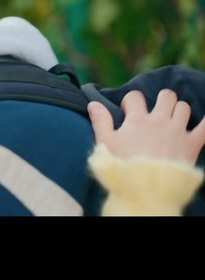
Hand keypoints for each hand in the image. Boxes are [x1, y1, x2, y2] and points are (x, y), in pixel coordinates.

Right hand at [89, 89, 204, 164]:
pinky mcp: (192, 144)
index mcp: (137, 119)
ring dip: (178, 110)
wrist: (146, 188)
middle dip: (161, 100)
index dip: (130, 101)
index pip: (135, 97)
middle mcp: (159, 120)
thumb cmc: (123, 166)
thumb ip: (100, 121)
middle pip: (166, 96)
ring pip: (184, 108)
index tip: (127, 111)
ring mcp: (177, 131)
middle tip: (155, 111)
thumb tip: (93, 104)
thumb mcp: (105, 143)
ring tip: (173, 119)